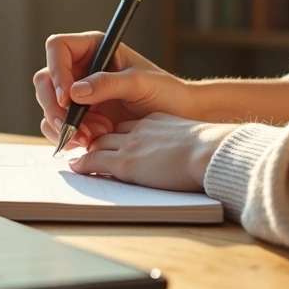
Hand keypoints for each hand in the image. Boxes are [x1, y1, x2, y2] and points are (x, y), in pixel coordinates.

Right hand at [35, 32, 192, 148]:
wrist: (178, 117)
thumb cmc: (165, 92)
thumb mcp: (140, 83)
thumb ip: (107, 84)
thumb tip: (74, 92)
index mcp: (94, 49)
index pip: (58, 49)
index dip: (56, 70)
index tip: (66, 97)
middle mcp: (80, 70)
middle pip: (46, 81)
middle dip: (53, 107)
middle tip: (70, 126)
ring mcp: (78, 95)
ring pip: (49, 107)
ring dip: (62, 125)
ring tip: (90, 137)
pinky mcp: (80, 118)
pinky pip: (59, 127)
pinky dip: (68, 137)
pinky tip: (90, 142)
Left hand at [67, 113, 236, 191]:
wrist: (212, 152)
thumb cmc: (212, 150)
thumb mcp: (195, 139)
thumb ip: (184, 143)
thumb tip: (194, 157)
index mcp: (157, 121)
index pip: (129, 126)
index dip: (118, 133)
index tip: (113, 140)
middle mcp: (140, 129)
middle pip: (110, 132)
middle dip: (97, 139)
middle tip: (85, 145)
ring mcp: (131, 145)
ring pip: (99, 144)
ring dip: (86, 150)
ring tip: (76, 157)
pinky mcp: (126, 162)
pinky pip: (95, 161)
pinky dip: (83, 163)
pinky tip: (75, 166)